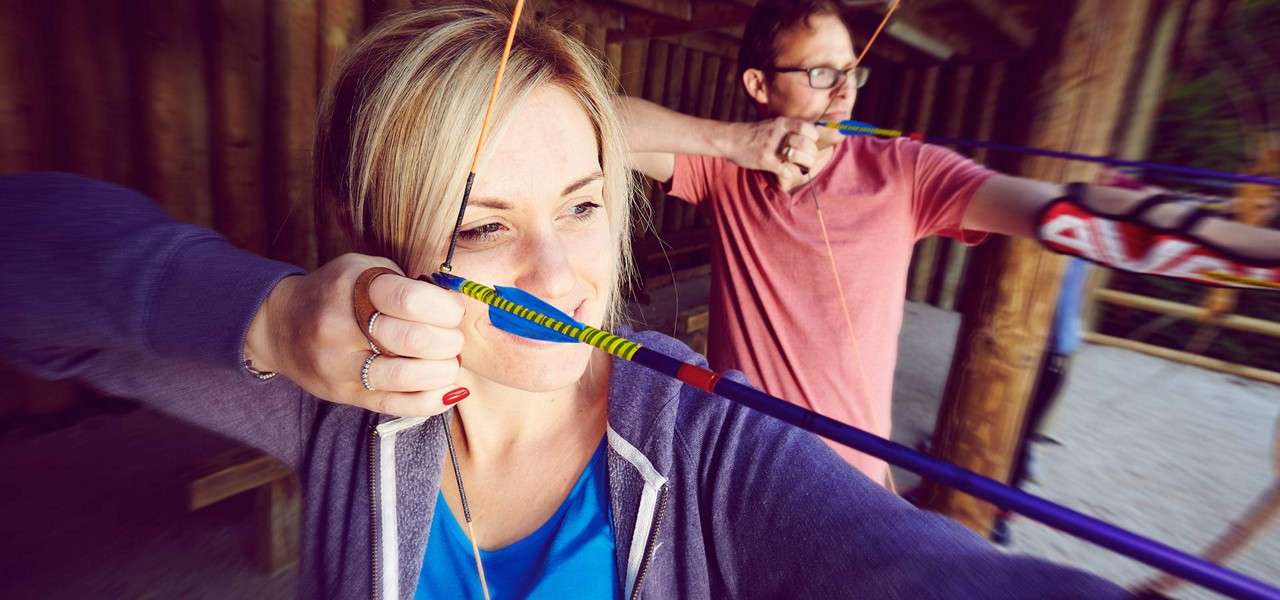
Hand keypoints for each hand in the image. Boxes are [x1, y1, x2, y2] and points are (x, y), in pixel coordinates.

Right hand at [245, 254, 468, 416]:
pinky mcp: (345, 396)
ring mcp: (341, 366)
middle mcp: (342, 327)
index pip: (411, 300)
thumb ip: (406, 283)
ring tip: (448, 363)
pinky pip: (398, 405)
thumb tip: (455, 306)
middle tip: (453, 339)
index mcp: (352, 287)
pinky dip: (432, 400)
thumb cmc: (337, 293)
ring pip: (407, 377)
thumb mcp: (364, 269)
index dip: (445, 308)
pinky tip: (446, 390)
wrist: (281, 325)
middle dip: (449, 341)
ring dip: (444, 371)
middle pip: (415, 340)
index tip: (453, 312)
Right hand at [719, 117, 818, 186]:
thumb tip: (807, 136)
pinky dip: (788, 173)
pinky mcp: (766, 161)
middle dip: (810, 155)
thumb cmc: (753, 134)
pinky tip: (784, 170)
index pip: (809, 129)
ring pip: (800, 158)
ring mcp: (772, 148)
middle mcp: (779, 134)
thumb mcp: (772, 124)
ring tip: (798, 166)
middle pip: (808, 145)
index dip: (813, 138)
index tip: (809, 143)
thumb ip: (789, 128)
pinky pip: (786, 171)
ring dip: (803, 165)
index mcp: (782, 123)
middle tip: (806, 158)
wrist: (730, 139)